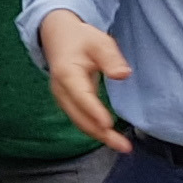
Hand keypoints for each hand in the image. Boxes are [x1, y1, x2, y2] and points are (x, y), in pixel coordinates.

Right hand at [38, 9, 131, 152]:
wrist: (58, 37)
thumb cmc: (80, 39)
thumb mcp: (99, 42)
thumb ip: (111, 58)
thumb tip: (124, 74)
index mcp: (67, 74)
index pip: (81, 96)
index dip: (94, 112)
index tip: (108, 125)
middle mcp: (61, 90)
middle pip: (80, 117)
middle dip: (101, 133)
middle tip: (124, 145)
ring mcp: (62, 99)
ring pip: (80, 122)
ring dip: (99, 135)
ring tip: (122, 146)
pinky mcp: (67, 103)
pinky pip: (80, 120)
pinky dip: (95, 130)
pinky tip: (110, 136)